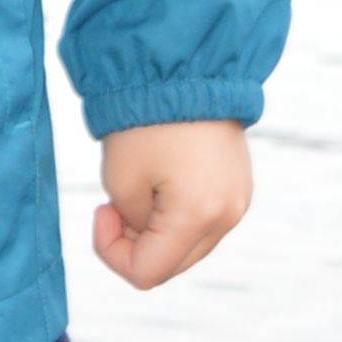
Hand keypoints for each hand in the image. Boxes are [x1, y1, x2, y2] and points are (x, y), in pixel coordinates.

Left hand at [92, 120, 250, 289]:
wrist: (188, 68)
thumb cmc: (147, 119)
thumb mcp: (121, 180)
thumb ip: (133, 226)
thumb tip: (148, 235)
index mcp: (197, 216)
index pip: (146, 273)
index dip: (111, 252)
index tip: (102, 209)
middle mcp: (227, 215)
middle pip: (171, 264)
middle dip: (136, 242)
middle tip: (116, 201)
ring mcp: (239, 202)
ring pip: (188, 245)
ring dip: (157, 229)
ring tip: (142, 185)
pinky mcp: (239, 188)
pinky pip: (203, 221)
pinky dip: (176, 214)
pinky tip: (163, 180)